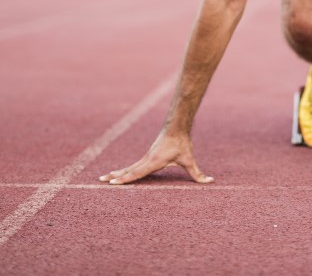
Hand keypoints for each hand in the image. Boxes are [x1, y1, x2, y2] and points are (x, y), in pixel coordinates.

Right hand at [99, 131, 213, 184]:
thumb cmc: (182, 143)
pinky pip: (134, 165)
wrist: (176, 127)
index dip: (125, 179)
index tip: (112, 183)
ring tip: (105, 178)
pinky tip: (120, 173)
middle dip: (115, 177)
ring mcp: (145, 157)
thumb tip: (210, 182)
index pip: (136, 173)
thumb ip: (198, 173)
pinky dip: (125, 170)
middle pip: (128, 170)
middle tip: (101, 181)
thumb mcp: (190, 159)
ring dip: (117, 173)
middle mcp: (146, 159)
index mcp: (153, 162)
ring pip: (129, 167)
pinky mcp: (147, 156)